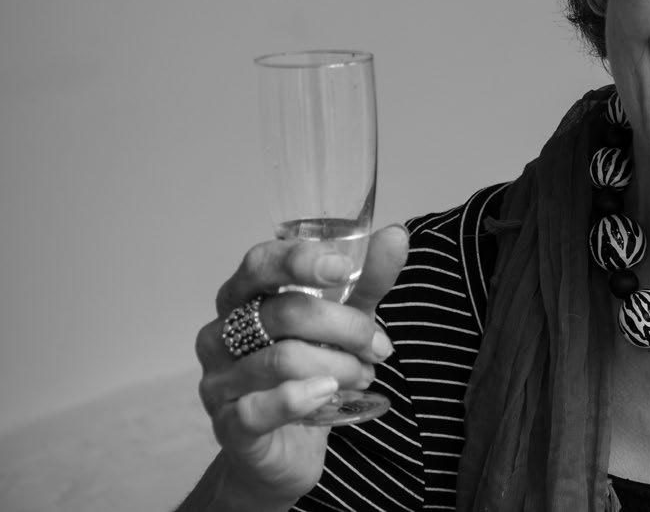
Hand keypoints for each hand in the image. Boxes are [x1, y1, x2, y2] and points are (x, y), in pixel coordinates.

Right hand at [192, 224, 409, 507]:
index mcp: (243, 297)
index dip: (299, 260)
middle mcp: (221, 333)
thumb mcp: (343, 320)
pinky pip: (259, 408)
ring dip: (338, 366)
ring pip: (282, 359)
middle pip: (283, 312)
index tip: (343, 269)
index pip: (259, 263)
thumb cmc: (310, 370)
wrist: (287, 448)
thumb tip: (396, 235)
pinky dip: (301, 398)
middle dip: (345, 327)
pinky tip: (328, 394)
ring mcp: (218, 380)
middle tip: (378, 346)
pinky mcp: (228, 424)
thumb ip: (365, 280)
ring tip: (362, 375)